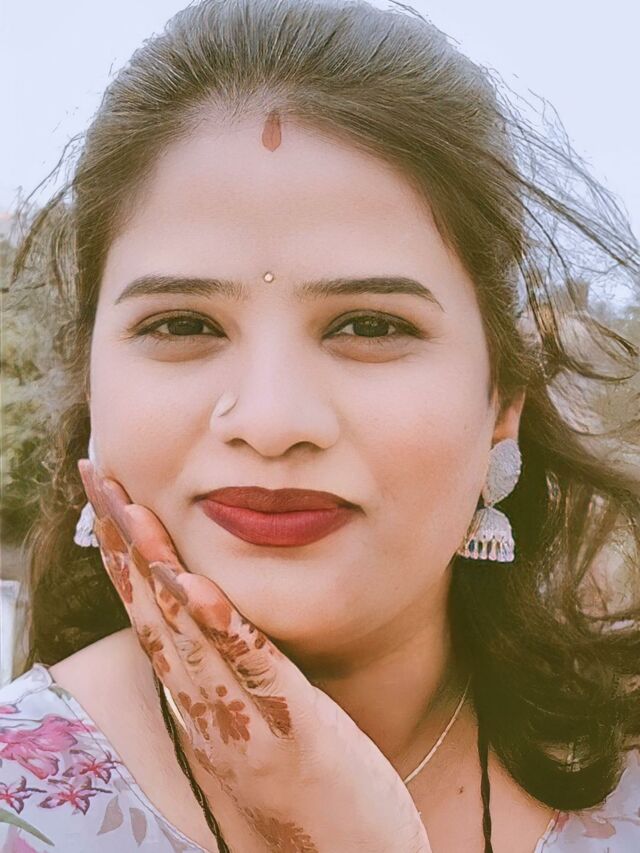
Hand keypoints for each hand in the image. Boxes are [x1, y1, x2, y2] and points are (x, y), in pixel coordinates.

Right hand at [78, 460, 431, 852]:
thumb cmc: (306, 788)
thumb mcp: (258, 719)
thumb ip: (234, 673)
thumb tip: (219, 623)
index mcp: (199, 699)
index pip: (150, 614)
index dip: (127, 554)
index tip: (111, 496)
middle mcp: (206, 707)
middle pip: (153, 612)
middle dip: (126, 541)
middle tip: (100, 477)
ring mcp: (243, 721)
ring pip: (188, 636)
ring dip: (158, 571)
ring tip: (135, 512)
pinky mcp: (293, 731)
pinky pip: (252, 672)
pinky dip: (223, 629)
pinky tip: (200, 588)